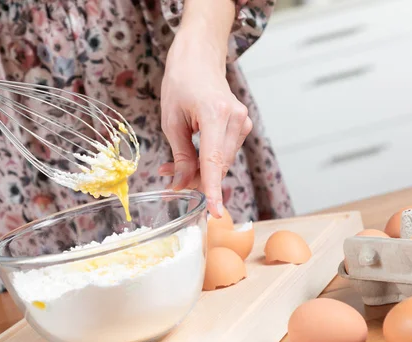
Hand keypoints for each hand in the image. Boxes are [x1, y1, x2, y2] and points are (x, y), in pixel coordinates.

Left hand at [159, 25, 251, 217]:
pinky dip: (207, 160)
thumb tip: (182, 186)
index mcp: (215, 114)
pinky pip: (224, 153)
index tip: (215, 212)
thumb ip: (180, 156)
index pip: (214, 161)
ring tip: (173, 166)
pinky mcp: (241, 126)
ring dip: (199, 170)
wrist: (199, 59)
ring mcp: (242, 123)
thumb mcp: (171, 121)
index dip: (212, 189)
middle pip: (218, 166)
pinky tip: (191, 158)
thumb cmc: (181, 83)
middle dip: (194, 179)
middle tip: (169, 180)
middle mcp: (236, 120)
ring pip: (221, 162)